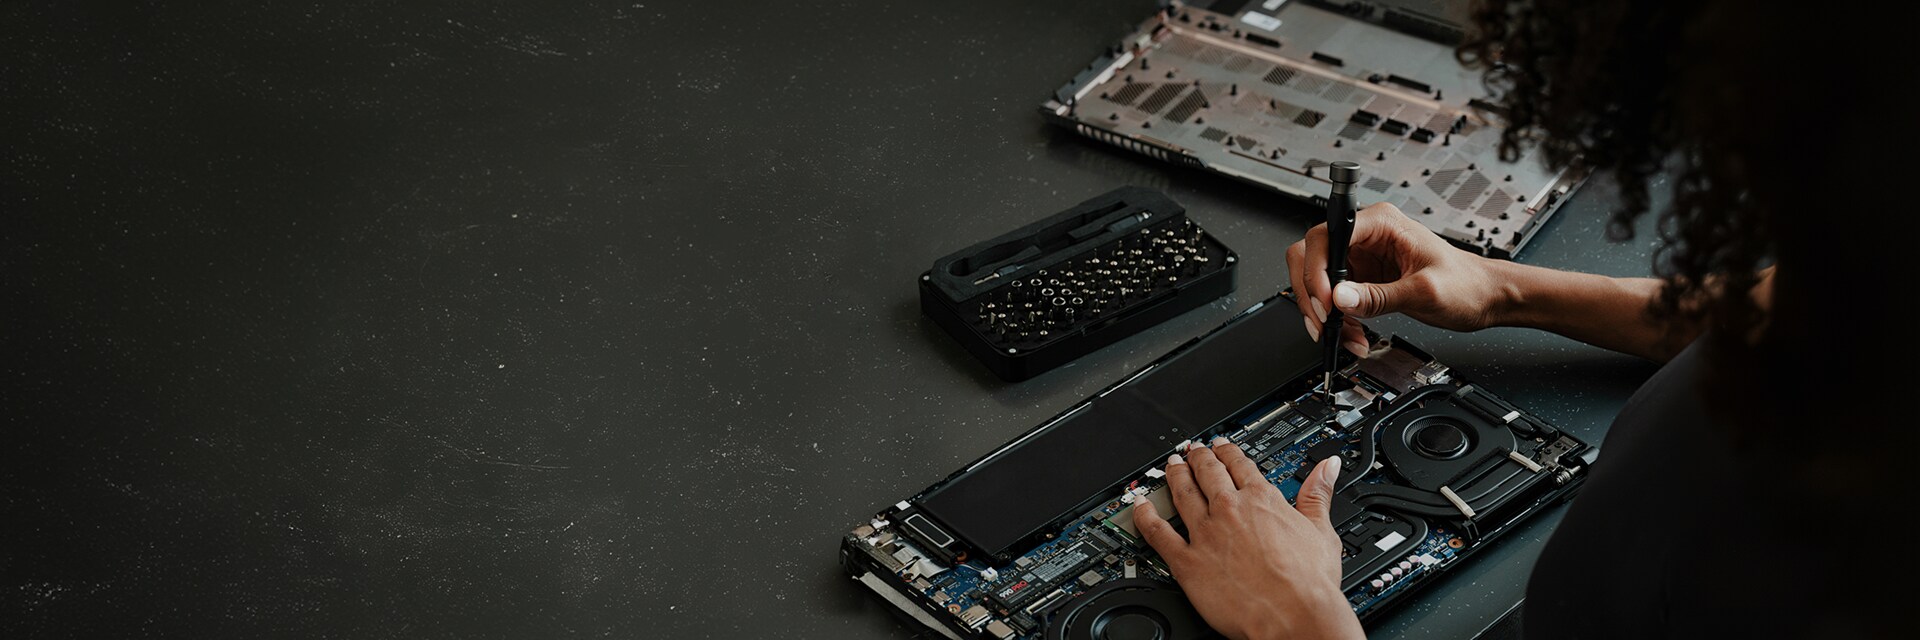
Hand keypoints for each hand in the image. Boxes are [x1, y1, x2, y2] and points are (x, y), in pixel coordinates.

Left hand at [1133, 438, 1363, 639]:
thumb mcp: (1321, 531)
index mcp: (1262, 500)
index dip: (1228, 452)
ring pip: (1182, 494)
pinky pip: (1158, 533)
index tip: (1222, 446)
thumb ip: (1318, 494)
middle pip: (1207, 473)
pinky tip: (1140, 506)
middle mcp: (1230, 510)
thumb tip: (1327, 467)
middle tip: (1192, 450)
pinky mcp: (1188, 562)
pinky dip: (1145, 516)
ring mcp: (1206, 534)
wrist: (1294, 617)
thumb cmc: (1309, 584)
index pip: (1240, 465)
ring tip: (1170, 466)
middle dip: (1198, 458)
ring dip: (1174, 476)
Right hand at [1285, 202, 1510, 353]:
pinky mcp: (1363, 278)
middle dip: (1312, 293)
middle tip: (1324, 322)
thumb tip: (1339, 298)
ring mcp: (1362, 257)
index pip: (1328, 235)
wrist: (1484, 298)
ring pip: (1318, 280)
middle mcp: (1367, 236)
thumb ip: (1379, 296)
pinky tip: (1354, 334)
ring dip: (1324, 313)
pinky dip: (1337, 320)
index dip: (1318, 269)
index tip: (1326, 300)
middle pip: (1312, 255)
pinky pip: (1334, 297)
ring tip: (1346, 335)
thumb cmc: (1466, 284)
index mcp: (1382, 223)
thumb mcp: (1423, 292)